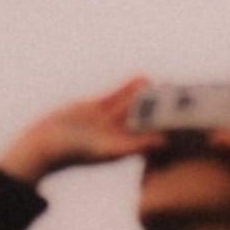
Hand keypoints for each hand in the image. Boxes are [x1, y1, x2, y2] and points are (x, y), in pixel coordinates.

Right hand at [0, 75, 166, 185]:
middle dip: (160, 108)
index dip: (168, 128)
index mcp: (123, 148)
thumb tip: (161, 144)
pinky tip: (138, 77)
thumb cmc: (72, 153)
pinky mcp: (93, 110)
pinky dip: (127, 88)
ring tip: (163, 82)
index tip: (188, 119)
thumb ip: (133, 147)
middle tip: (180, 95)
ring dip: (146, 94)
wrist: (42, 144)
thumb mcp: (105, 149)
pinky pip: (114, 97)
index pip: (150, 137)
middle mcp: (116, 136)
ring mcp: (105, 122)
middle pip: (143, 119)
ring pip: (130, 106)